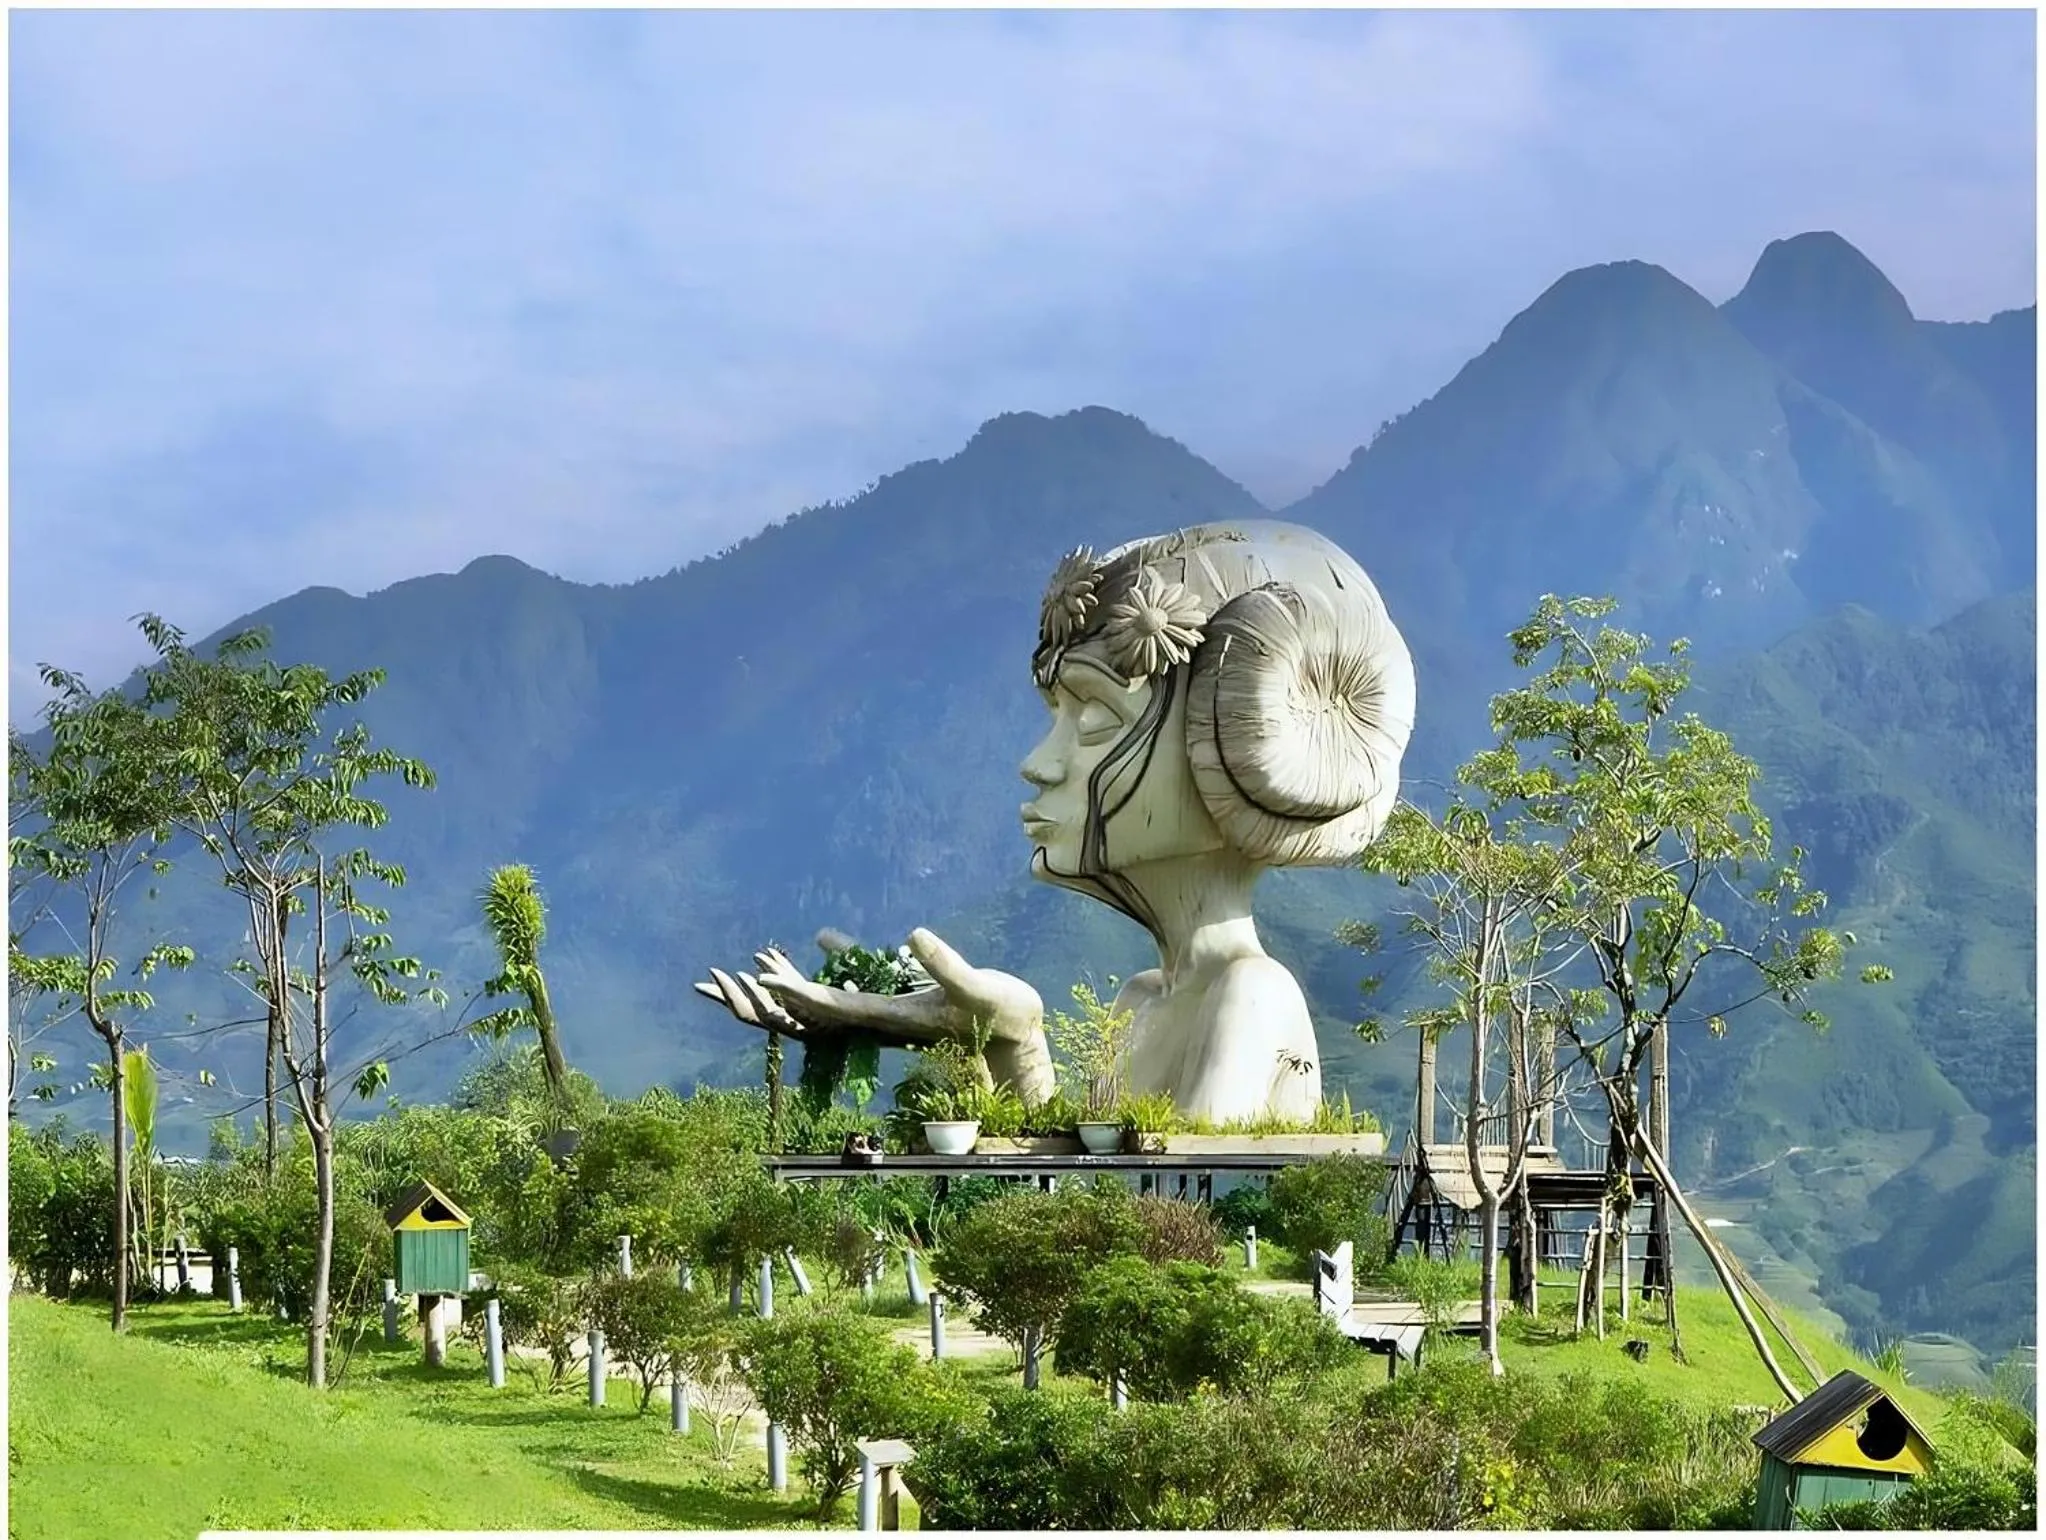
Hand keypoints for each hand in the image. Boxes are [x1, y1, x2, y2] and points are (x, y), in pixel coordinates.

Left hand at [694, 927, 1053, 1103]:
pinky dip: (838, 960)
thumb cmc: (1006, 1015)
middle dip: (773, 993)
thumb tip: (909, 935)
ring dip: (797, 979)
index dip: (795, 992)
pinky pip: (859, 980)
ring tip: (760, 957)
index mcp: (892, 1017)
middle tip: (727, 974)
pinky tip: (823, 938)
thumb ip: (946, 965)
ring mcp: (890, 1009)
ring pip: (832, 995)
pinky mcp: (903, 998)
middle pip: (815, 1009)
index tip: (761, 977)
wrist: (1023, 1037)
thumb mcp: (979, 988)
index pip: (830, 1006)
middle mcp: (881, 1017)